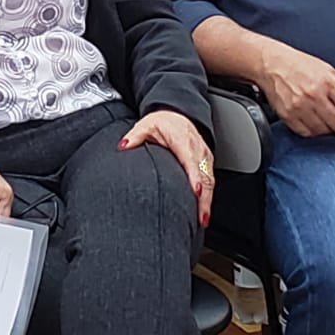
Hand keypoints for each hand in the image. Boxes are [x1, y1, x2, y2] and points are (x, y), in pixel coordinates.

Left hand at [119, 110, 214, 227]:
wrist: (178, 115)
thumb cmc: (163, 123)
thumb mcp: (146, 125)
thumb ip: (135, 136)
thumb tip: (123, 145)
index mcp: (183, 140)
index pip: (191, 160)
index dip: (195, 177)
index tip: (195, 191)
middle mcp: (197, 149)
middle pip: (205, 176)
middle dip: (204, 198)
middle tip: (201, 217)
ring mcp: (204, 156)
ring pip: (210, 181)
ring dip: (207, 201)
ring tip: (203, 219)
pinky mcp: (207, 162)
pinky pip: (210, 181)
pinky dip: (208, 196)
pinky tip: (203, 210)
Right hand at [259, 44, 334, 138]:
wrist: (271, 64)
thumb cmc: (298, 65)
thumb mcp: (326, 70)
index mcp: (327, 82)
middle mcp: (314, 96)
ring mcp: (300, 107)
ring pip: (323, 131)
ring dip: (332, 131)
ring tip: (333, 126)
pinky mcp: (288, 115)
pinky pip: (307, 132)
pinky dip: (315, 132)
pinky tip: (317, 125)